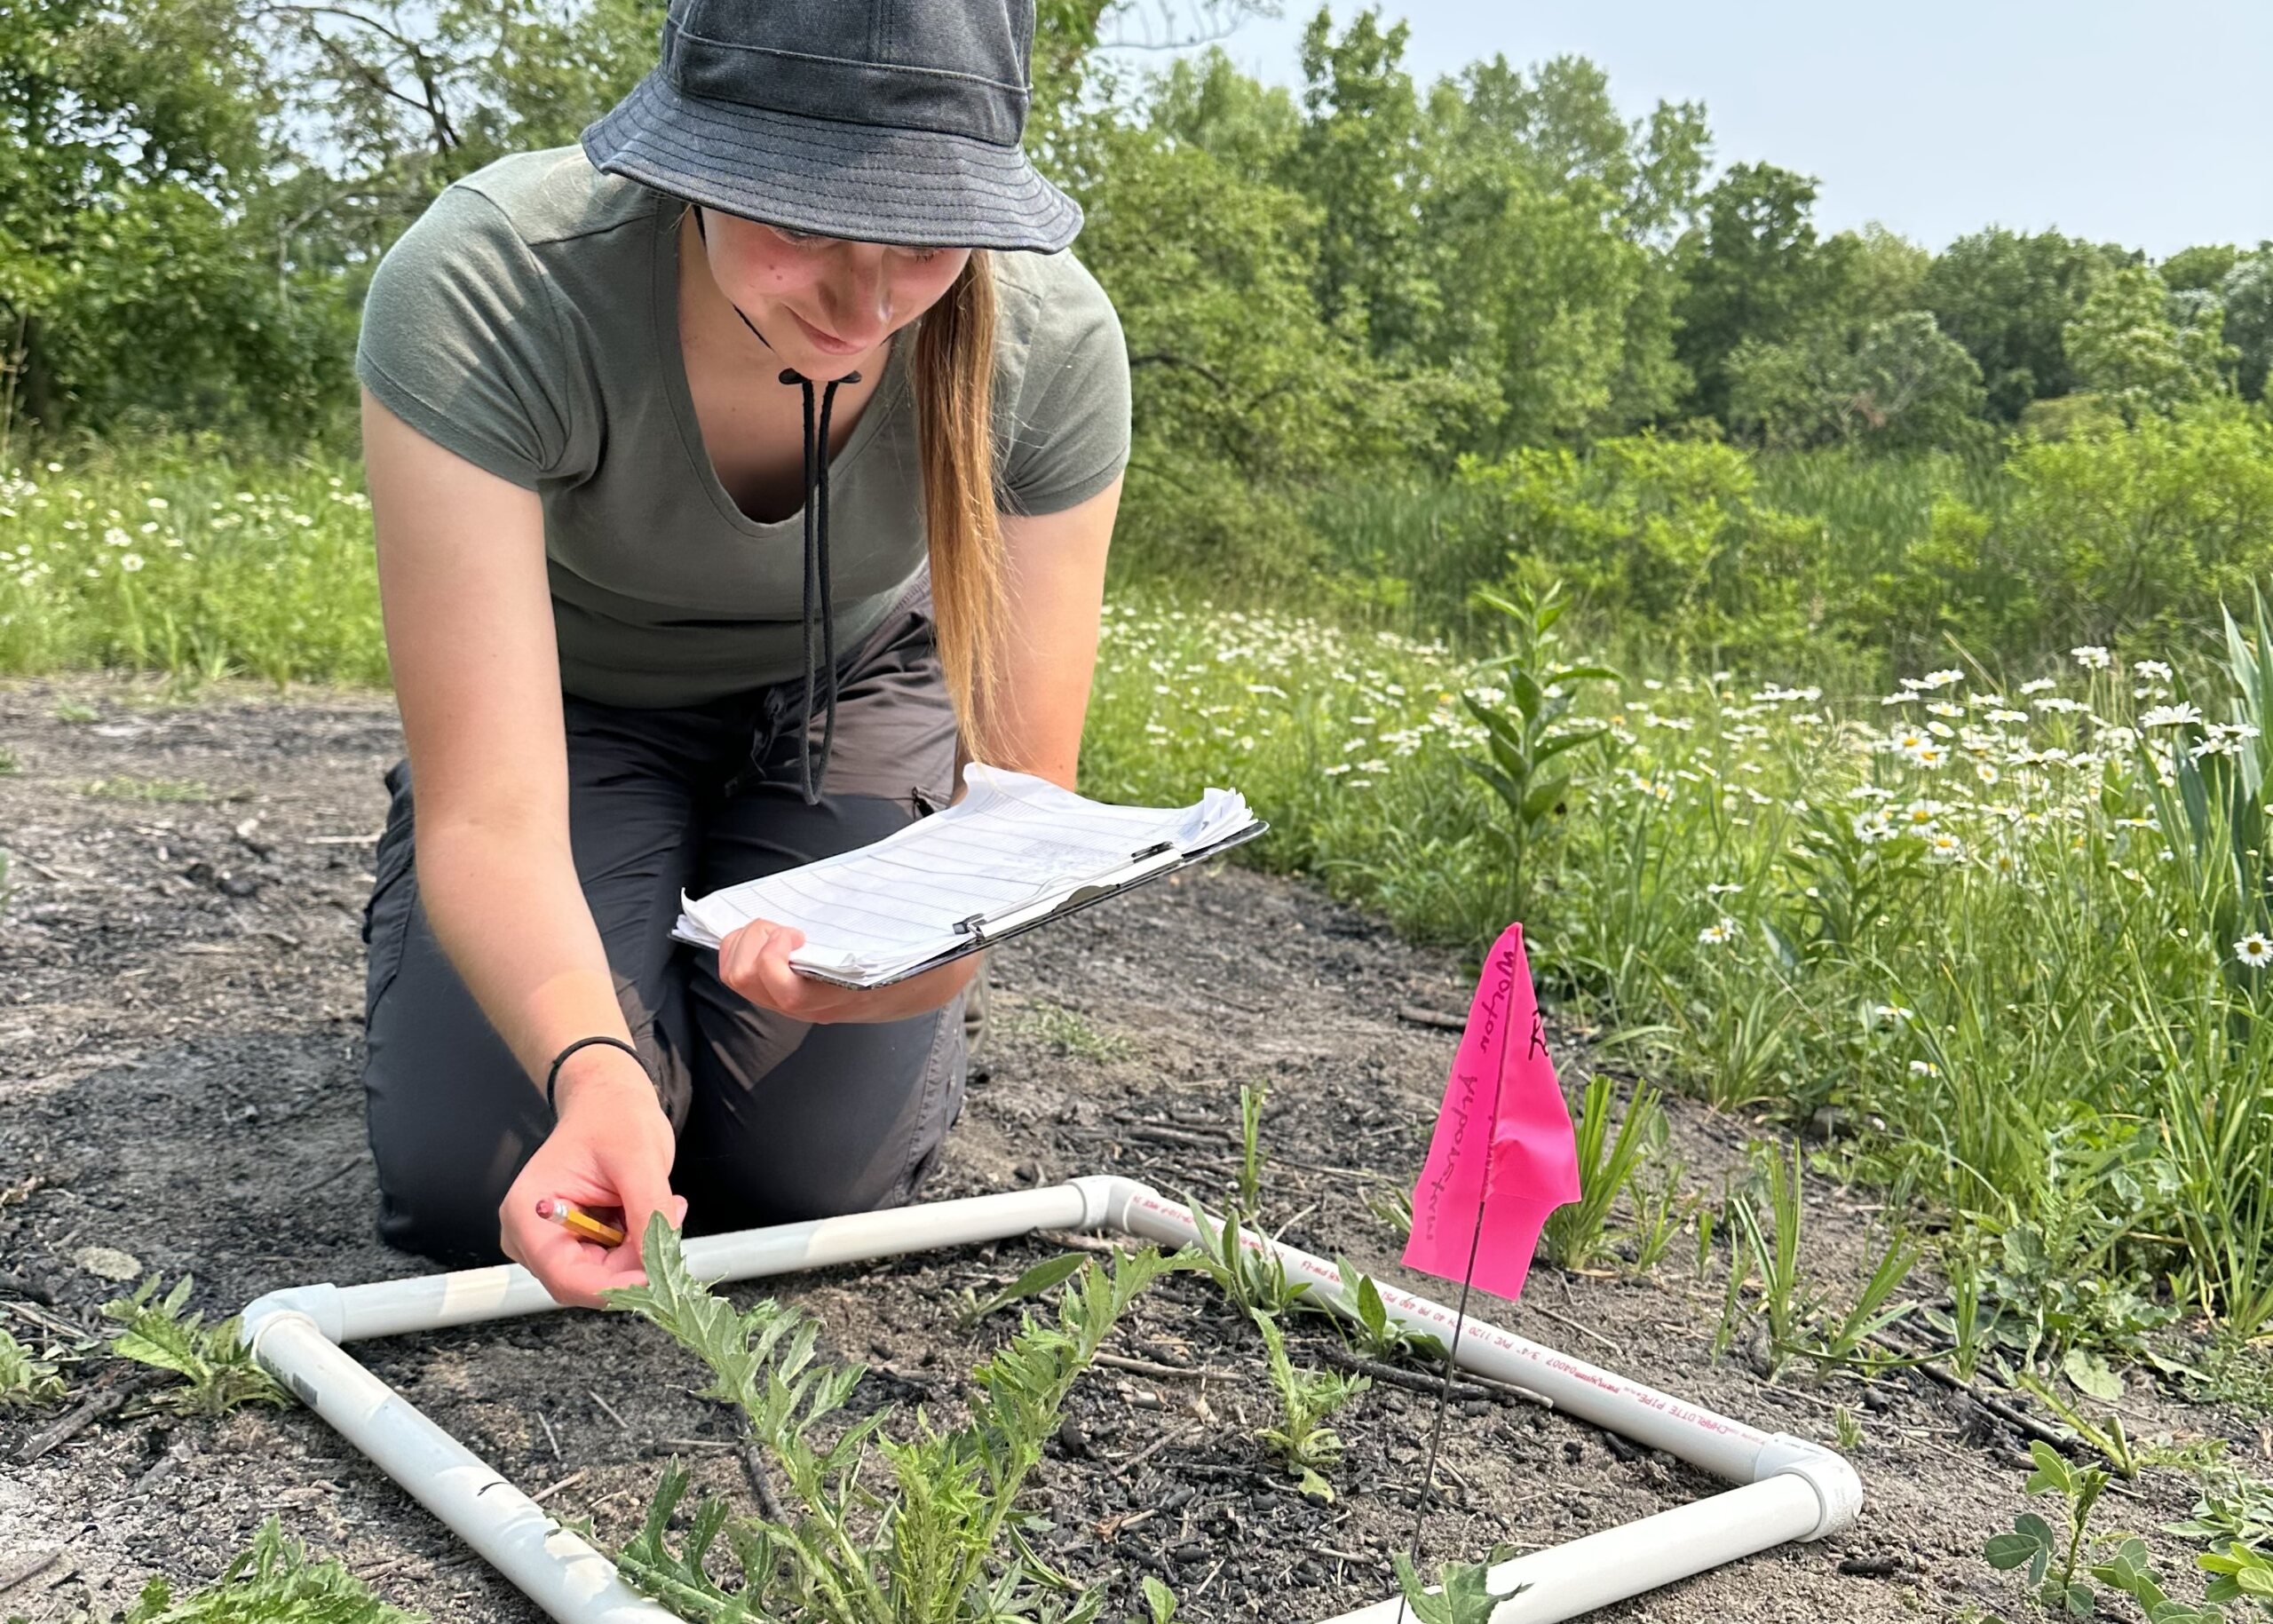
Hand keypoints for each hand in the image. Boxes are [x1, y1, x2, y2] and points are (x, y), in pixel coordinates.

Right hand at [499, 1046, 684, 1308]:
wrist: (609, 1101)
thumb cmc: (612, 1116)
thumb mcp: (638, 1159)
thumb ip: (649, 1214)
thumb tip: (660, 1265)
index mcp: (528, 1213)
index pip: (565, 1277)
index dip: (614, 1288)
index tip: (657, 1283)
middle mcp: (532, 1236)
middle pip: (587, 1282)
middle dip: (635, 1264)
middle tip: (668, 1224)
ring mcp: (553, 1242)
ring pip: (606, 1277)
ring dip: (642, 1251)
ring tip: (661, 1204)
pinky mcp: (577, 1244)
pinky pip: (614, 1264)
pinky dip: (640, 1245)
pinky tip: (649, 1210)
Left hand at [717, 919, 978, 1023]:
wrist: (925, 984)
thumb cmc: (915, 955)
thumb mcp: (909, 938)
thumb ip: (887, 920)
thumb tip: (889, 884)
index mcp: (841, 995)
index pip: (784, 992)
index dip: (774, 957)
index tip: (796, 930)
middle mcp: (812, 1006)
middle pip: (745, 981)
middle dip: (752, 941)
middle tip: (781, 923)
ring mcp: (797, 1002)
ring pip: (740, 980)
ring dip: (744, 945)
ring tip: (774, 927)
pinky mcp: (790, 992)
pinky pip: (748, 975)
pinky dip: (747, 949)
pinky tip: (773, 934)